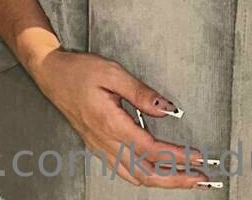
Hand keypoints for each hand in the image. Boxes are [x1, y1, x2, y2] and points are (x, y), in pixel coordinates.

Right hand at [30, 49, 215, 188]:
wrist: (51, 74)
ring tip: (184, 177)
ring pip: (135, 176)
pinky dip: (144, 176)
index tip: (199, 157)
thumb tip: (167, 110)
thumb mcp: (112, 72)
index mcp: (111, 124)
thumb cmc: (79, 70)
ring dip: (162, 180)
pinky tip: (155, 170)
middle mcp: (105, 142)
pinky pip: (124, 170)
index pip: (152, 150)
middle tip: (200, 178)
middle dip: (176, 179)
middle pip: (146, 173)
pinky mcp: (97, 146)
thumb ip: (141, 93)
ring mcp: (100, 147)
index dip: (178, 157)